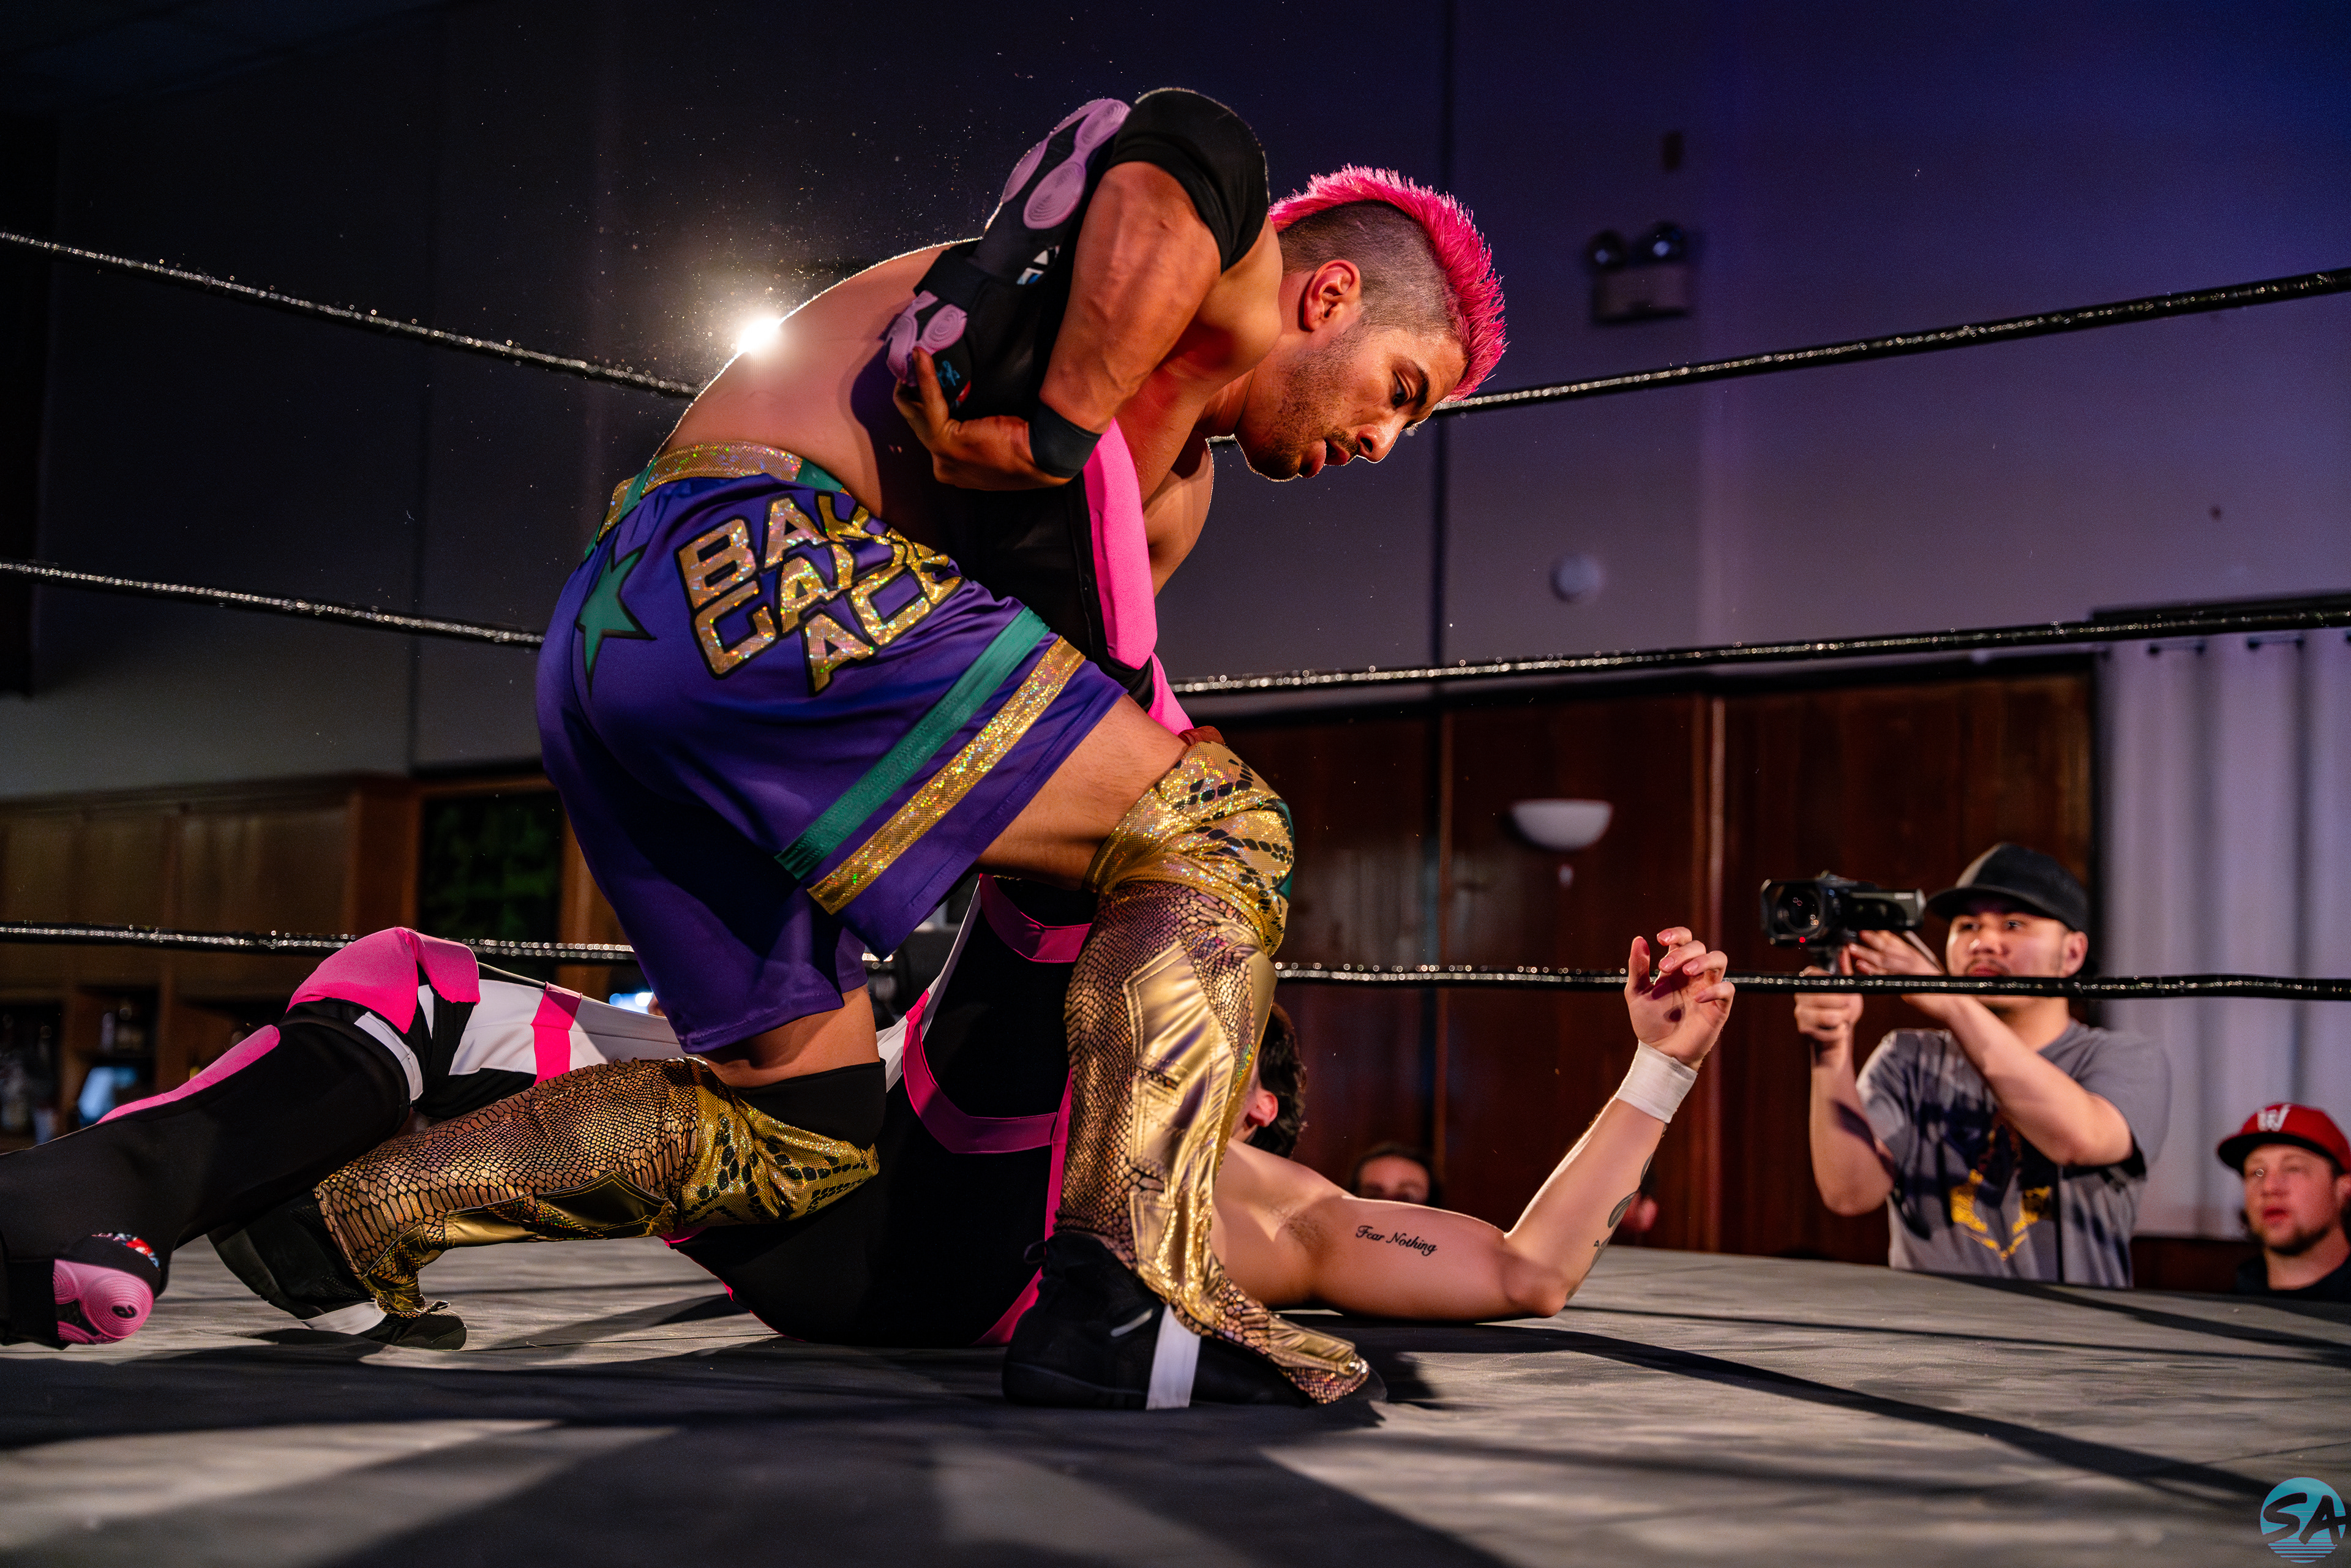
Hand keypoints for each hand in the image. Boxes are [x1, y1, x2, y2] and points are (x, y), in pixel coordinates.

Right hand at [891, 348, 1071, 490]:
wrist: (1044, 455)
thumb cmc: (1027, 444)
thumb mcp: (992, 439)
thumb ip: (972, 429)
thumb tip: (965, 402)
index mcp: (954, 467)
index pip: (929, 432)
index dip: (922, 404)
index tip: (923, 378)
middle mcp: (943, 466)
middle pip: (917, 423)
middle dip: (910, 393)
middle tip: (910, 363)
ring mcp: (941, 458)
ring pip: (915, 413)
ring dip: (912, 381)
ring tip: (913, 353)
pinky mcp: (946, 443)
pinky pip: (930, 402)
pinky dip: (925, 377)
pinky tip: (920, 355)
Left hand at [1625, 927, 1733, 1067]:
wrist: (1660, 1053)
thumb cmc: (1649, 1024)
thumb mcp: (1637, 994)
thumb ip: (1637, 968)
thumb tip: (1638, 939)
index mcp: (1675, 969)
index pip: (1683, 940)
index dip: (1676, 933)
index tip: (1660, 939)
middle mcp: (1693, 975)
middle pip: (1699, 947)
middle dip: (1683, 952)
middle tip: (1664, 967)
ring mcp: (1707, 989)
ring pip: (1720, 959)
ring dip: (1704, 960)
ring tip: (1687, 972)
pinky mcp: (1719, 1007)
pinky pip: (1727, 989)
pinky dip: (1715, 989)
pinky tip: (1697, 998)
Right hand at [1793, 946, 1862, 1058]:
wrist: (1839, 1036)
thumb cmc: (1843, 1010)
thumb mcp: (1848, 988)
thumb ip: (1845, 970)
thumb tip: (1846, 949)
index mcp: (1808, 982)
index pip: (1815, 976)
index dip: (1833, 985)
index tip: (1845, 991)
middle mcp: (1800, 995)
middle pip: (1823, 996)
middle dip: (1843, 1004)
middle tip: (1847, 1007)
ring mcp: (1800, 1013)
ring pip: (1827, 1016)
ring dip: (1842, 1018)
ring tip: (1843, 1018)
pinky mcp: (1804, 1029)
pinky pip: (1828, 1031)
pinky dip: (1840, 1032)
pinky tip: (1839, 1030)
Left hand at [1846, 928, 1960, 1024]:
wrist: (1950, 1001)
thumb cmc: (1934, 988)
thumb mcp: (1920, 969)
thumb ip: (1904, 962)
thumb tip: (1888, 955)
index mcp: (1914, 954)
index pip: (1894, 940)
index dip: (1879, 934)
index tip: (1865, 928)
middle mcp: (1912, 959)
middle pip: (1888, 946)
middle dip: (1871, 939)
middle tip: (1857, 933)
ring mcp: (1909, 970)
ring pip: (1885, 958)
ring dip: (1867, 953)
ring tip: (1852, 948)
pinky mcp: (1907, 983)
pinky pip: (1887, 975)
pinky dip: (1873, 970)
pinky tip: (1862, 967)